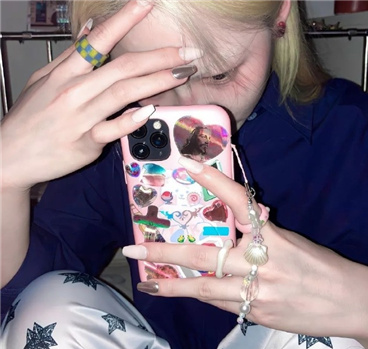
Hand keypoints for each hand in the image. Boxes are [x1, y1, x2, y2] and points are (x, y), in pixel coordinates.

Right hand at [1, 1, 192, 189]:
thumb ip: (72, 57)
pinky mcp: (86, 142)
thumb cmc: (30, 117)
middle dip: (160, 56)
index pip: (98, 39)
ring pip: (124, 93)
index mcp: (65, 72)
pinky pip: (112, 129)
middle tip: (189, 51)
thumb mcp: (44, 80)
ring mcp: (81, 117)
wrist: (11, 155)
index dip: (125, 19)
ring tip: (183, 73)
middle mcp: (75, 90)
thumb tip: (91, 29)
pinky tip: (150, 111)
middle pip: (123, 67)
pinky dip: (131, 119)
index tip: (148, 3)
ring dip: (157, 81)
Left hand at [123, 158, 367, 342]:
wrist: (352, 303)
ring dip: (174, 286)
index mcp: (275, 235)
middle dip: (166, 252)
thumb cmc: (321, 265)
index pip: (239, 202)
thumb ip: (263, 231)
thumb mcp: (294, 241)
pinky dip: (203, 296)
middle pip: (206, 255)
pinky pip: (223, 304)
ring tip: (148, 283)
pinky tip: (187, 292)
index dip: (213, 183)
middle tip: (135, 248)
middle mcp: (264, 261)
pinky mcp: (260, 315)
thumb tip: (240, 217)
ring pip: (206, 288)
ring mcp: (260, 292)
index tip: (187, 165)